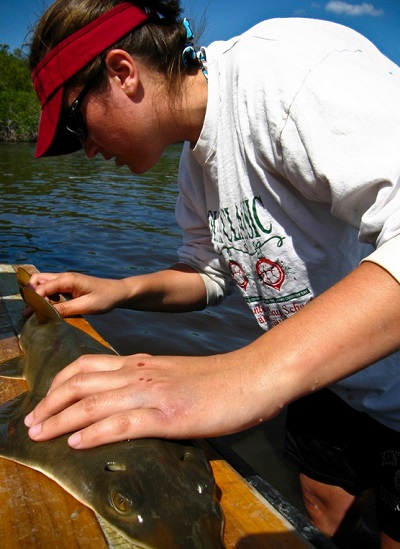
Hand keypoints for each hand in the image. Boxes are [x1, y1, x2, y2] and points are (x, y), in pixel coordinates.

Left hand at [24, 350, 279, 448]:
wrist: (250, 376)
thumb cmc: (216, 380)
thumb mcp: (174, 376)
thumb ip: (149, 385)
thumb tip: (129, 405)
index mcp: (141, 363)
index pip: (87, 366)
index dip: (59, 383)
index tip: (45, 401)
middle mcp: (140, 373)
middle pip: (81, 382)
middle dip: (49, 402)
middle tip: (31, 421)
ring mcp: (152, 393)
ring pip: (93, 403)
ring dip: (60, 419)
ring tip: (40, 434)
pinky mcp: (168, 416)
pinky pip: (121, 424)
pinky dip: (94, 434)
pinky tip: (76, 444)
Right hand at [26, 271, 125, 316]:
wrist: (118, 292)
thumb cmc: (105, 298)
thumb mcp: (86, 306)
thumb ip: (65, 309)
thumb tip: (45, 314)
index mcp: (68, 279)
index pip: (42, 287)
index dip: (35, 300)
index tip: (33, 314)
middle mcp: (64, 277)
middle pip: (37, 280)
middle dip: (31, 294)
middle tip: (30, 311)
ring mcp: (65, 280)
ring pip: (42, 283)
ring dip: (37, 295)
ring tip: (35, 311)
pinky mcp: (68, 286)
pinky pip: (50, 288)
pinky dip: (44, 296)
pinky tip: (47, 308)